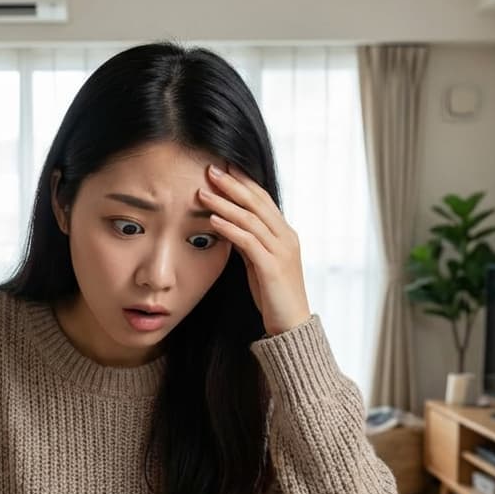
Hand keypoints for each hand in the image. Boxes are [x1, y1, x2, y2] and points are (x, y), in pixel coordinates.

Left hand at [198, 164, 310, 335]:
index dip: (243, 182)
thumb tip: (229, 226)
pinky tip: (213, 221)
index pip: (263, 200)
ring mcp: (281, 252)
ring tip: (203, 193)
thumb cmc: (274, 296)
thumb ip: (249, 244)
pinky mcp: (272, 268)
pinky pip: (249, 242)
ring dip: (225, 204)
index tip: (223, 168)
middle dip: (232, 184)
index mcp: (285, 234)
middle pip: (257, 202)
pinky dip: (230, 229)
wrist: (291, 325)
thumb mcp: (260, 264)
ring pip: (251, 219)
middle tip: (211, 169)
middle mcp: (286, 238)